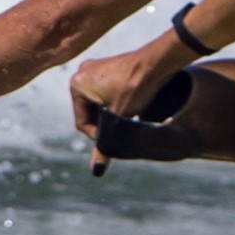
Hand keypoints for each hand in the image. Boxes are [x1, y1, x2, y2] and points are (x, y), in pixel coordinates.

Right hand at [68, 36, 192, 135]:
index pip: (82, 123)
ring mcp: (95, 68)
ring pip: (99, 104)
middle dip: (105, 124)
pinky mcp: (108, 67)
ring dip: (111, 115)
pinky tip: (130, 108)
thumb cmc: (136, 88)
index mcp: (77, 84)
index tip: (115, 140)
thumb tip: (96, 170)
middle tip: (122, 131)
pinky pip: (106, 93)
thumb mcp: (119, 119)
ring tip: (127, 120)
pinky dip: (115, 103)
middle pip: (90, 113)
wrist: (158, 63)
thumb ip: (105, 145)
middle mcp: (81, 73)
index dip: (98, 136)